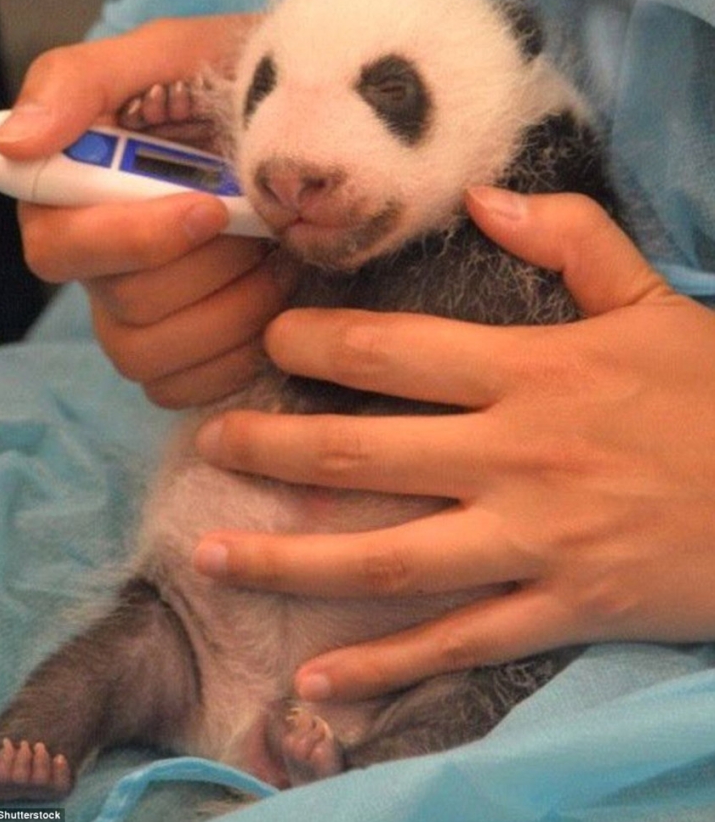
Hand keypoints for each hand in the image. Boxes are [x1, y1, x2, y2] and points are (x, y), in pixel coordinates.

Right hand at [0, 15, 295, 405]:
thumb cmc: (236, 87)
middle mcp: (94, 266)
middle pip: (123, 305)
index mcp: (72, 197)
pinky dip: (236, 356)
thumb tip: (12, 142)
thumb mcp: (170, 55)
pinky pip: (181, 389)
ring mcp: (131, 318)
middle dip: (212, 267)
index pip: (57, 248)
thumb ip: (81, 82)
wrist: (314, 141)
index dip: (133, 239)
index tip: (207, 209)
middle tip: (266, 225)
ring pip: (148, 356)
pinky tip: (273, 310)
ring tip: (279, 262)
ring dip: (234, 311)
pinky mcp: (174, 359)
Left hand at [192, 186, 714, 699]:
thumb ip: (569, 235)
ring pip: (391, 559)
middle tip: (208, 447)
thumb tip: (480, 194)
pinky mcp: (561, 608)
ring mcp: (536, 541)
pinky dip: (384, 664)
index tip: (268, 342)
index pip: (395, 354)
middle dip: (273, 449)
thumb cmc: (711, 394)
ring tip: (213, 557)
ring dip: (292, 561)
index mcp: (534, 372)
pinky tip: (315, 677)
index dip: (316, 346)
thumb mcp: (650, 298)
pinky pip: (457, 642)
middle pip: (367, 456)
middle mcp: (518, 457)